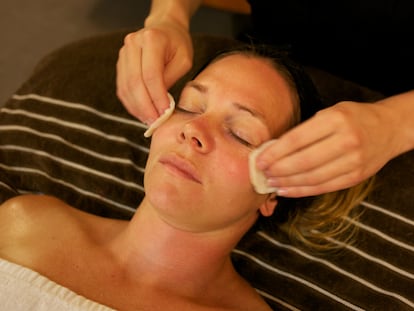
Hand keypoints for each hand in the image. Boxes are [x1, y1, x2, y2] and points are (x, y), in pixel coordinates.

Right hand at [116, 22, 192, 123]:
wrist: (164, 28)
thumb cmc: (178, 44)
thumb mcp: (184, 59)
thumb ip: (171, 78)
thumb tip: (160, 103)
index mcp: (152, 39)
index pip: (151, 74)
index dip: (157, 97)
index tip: (165, 112)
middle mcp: (132, 44)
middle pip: (135, 82)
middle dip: (145, 106)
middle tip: (155, 122)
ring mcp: (123, 53)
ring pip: (125, 87)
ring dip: (137, 108)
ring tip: (149, 120)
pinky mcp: (120, 64)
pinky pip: (122, 88)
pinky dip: (131, 104)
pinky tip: (141, 113)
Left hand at [255, 101, 399, 196]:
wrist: (388, 129)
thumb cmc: (353, 118)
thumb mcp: (330, 113)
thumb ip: (306, 130)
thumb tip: (274, 150)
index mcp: (336, 120)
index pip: (297, 139)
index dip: (275, 153)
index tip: (260, 160)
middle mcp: (346, 141)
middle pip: (303, 161)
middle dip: (278, 170)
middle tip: (263, 174)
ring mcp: (353, 161)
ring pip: (312, 178)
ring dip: (287, 183)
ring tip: (271, 184)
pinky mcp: (356, 177)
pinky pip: (324, 187)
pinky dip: (302, 191)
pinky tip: (287, 191)